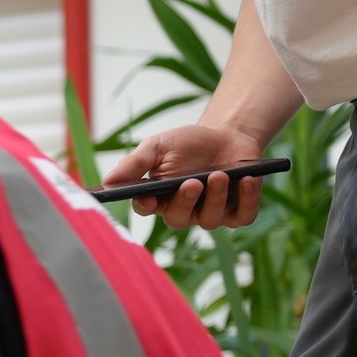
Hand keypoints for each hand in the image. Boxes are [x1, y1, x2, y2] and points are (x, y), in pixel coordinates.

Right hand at [101, 122, 268, 229]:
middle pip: (178, 219)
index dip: (146, 206)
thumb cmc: (188, 143)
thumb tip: (108, 181)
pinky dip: (248, 199)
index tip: (148, 197)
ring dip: (217, 197)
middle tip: (194, 181)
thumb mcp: (158, 146)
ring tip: (222, 174)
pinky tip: (248, 180)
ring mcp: (209, 214)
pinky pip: (242, 217)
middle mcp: (181, 211)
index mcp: (157, 197)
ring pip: (209, 220)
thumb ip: (135, 163)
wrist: (227, 136)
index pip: (146, 209)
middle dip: (186, 201)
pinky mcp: (237, 213)